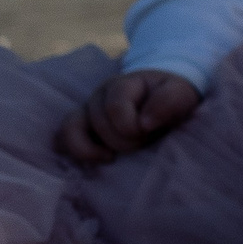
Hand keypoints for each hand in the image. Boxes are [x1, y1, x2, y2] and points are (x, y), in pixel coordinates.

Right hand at [56, 70, 200, 165]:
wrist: (163, 98)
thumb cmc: (171, 96)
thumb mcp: (180, 93)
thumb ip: (168, 101)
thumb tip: (144, 122)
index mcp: (121, 84)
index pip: (115, 108)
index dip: (133, 127)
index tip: (151, 131)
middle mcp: (98, 97)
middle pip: (98, 123)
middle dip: (124, 140)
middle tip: (143, 141)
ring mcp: (86, 113)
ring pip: (71, 130)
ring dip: (93, 149)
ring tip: (112, 157)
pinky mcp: (81, 130)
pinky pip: (62, 140)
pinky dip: (75, 152)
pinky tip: (98, 159)